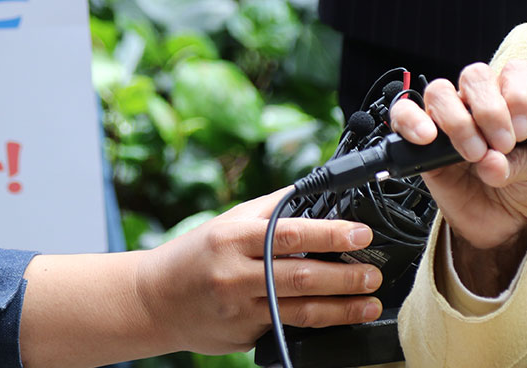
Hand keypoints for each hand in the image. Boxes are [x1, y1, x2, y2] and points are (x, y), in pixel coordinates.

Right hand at [139, 189, 382, 354]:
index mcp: (234, 238)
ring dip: (341, 309)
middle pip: (301, 277)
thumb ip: (271, 208)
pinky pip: (285, 329)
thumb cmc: (195, 254)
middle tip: (374, 275)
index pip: (290, 234)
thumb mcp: (228, 221)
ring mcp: (239, 309)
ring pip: (299, 311)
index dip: (330, 234)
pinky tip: (338, 320)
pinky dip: (314, 325)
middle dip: (345, 277)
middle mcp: (235, 274)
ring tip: (369, 304)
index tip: (361, 234)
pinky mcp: (242, 336)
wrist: (152, 300)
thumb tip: (314, 190)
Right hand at [389, 61, 526, 294]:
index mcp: (512, 100)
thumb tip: (492, 161)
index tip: (524, 130)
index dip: (519, 95)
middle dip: (490, 111)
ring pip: (440, 91)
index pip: (514, 72)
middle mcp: (478, 102)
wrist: (502, 223)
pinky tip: (428, 138)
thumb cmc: (522, 187)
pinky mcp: (421, 141)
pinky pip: (403, 115)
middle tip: (502, 145)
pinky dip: (412, 121)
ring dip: (458, 121)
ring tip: (473, 154)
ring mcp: (448, 119)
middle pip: (474, 76)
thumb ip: (521, 163)